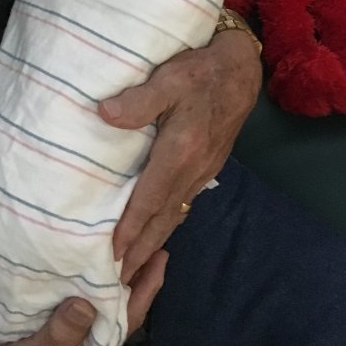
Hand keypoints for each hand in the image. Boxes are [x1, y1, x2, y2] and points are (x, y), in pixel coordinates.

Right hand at [0, 251, 166, 345]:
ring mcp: (81, 335)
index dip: (147, 286)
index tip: (159, 255)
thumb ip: (62, 334)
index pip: (130, 315)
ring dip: (120, 274)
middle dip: (139, 274)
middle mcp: (96, 343)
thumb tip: (87, 301)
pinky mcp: (65, 325)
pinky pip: (90, 298)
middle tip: (151, 240)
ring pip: (109, 301)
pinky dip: (97, 278)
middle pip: (125, 305)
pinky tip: (93, 262)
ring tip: (130, 244)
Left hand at [100, 29, 261, 283]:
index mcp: (180, 151)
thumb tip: (104, 114)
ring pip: (174, 213)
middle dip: (140, 249)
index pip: (149, 198)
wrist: (240, 68)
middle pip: (163, 217)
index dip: (130, 227)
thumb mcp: (169, 77)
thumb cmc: (200, 70)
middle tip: (117, 278)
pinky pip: (184, 203)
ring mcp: (203, 171)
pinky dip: (167, 223)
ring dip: (153, 241)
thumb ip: (139, 99)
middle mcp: (193, 169)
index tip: (111, 253)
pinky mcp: (207, 166)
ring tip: (132, 265)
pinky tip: (156, 230)